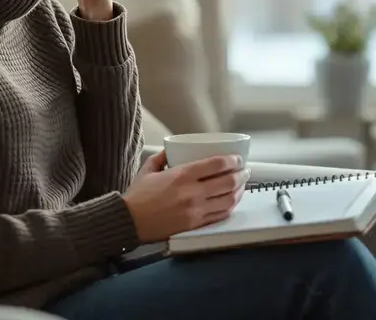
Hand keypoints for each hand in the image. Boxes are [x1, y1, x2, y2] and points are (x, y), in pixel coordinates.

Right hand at [122, 153, 249, 243]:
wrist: (130, 221)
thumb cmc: (137, 196)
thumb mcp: (148, 169)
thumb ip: (162, 157)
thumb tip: (171, 150)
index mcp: (182, 175)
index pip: (216, 164)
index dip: (232, 160)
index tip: (237, 158)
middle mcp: (192, 192)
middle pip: (228, 182)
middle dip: (241, 175)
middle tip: (245, 171)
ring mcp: (196, 210)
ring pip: (228, 200)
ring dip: (239, 191)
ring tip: (242, 186)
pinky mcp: (195, 224)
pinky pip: (220, 215)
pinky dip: (230, 207)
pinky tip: (232, 202)